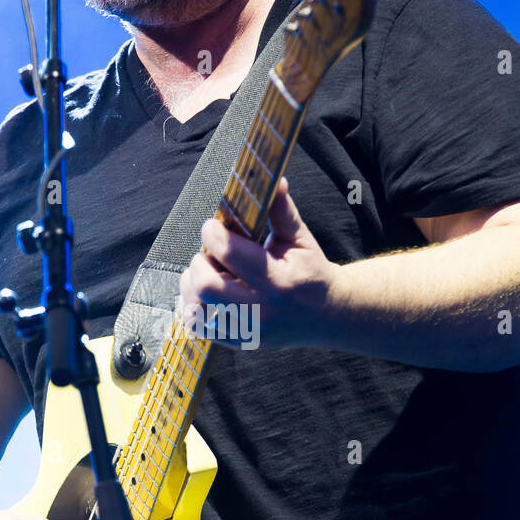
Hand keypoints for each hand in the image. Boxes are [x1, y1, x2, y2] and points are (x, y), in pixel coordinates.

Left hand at [177, 178, 338, 349]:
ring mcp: (248, 331)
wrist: (327, 315)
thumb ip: (281, 209)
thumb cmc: (310, 271)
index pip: (230, 253)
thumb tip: (272, 177)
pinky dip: (193, 306)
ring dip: (192, 285)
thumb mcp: (299, 238)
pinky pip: (198, 327)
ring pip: (196, 309)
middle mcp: (262, 311)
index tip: (213, 225)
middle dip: (199, 262)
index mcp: (279, 281)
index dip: (213, 233)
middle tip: (209, 254)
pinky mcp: (239, 343)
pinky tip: (205, 293)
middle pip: (205, 285)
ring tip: (210, 272)